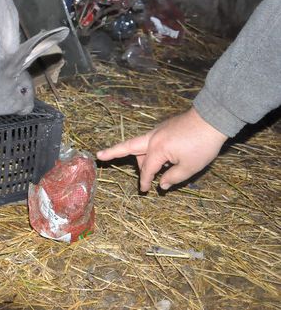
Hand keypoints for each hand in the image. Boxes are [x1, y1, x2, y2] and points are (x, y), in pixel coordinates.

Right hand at [96, 107, 227, 191]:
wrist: (212, 119)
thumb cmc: (202, 145)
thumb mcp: (190, 167)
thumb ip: (173, 177)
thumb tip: (161, 184)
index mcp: (157, 149)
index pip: (147, 169)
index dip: (145, 181)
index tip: (145, 191)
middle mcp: (152, 138)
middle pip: (128, 146)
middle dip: (113, 152)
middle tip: (99, 156)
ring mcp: (157, 131)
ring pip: (141, 145)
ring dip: (139, 157)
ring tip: (147, 171)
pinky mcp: (164, 128)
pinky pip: (151, 141)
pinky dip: (149, 151)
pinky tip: (160, 160)